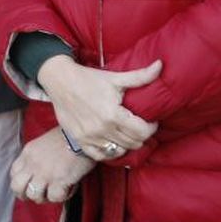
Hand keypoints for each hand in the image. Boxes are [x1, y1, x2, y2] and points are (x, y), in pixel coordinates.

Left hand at [10, 127, 96, 203]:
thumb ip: (37, 158)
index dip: (20, 184)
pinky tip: (68, 188)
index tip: (27, 187)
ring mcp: (45, 172)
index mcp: (28, 153)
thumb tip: (36, 173)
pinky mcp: (59, 179)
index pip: (14, 173)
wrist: (82, 134)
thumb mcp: (44, 143)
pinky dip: (62, 196)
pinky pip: (54, 197)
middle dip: (26, 195)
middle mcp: (33, 163)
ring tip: (56, 191)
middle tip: (38, 196)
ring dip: (46, 197)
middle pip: (17, 186)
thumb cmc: (68, 137)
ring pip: (34, 195)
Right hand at [37, 56, 160, 157]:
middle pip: (133, 143)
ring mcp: (89, 136)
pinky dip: (109, 151)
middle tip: (139, 125)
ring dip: (127, 143)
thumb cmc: (89, 78)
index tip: (150, 121)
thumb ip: (141, 76)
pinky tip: (112, 141)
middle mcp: (101, 129)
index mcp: (113, 114)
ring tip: (126, 132)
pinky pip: (100, 155)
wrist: (60, 80)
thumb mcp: (116, 78)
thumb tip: (160, 65)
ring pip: (119, 151)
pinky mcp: (79, 140)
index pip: (142, 132)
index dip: (151, 127)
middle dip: (141, 135)